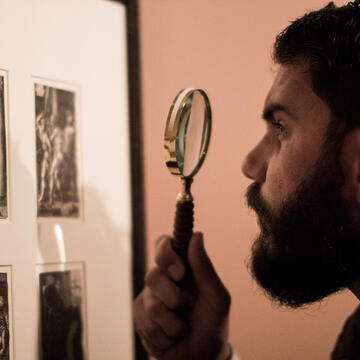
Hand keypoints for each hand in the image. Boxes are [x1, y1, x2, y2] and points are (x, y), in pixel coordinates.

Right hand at [134, 232, 230, 359]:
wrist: (201, 358)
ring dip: (173, 321)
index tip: (180, 271)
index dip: (165, 252)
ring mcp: (149, 297)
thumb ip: (204, 267)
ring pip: (150, 302)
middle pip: (153, 274)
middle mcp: (163, 278)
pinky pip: (145, 322)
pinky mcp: (140, 317)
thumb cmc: (212, 324)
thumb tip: (196, 235)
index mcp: (182, 268)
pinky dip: (164, 334)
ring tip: (183, 327)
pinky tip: (171, 337)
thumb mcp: (216, 297)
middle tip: (188, 304)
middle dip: (174, 296)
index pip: (163, 244)